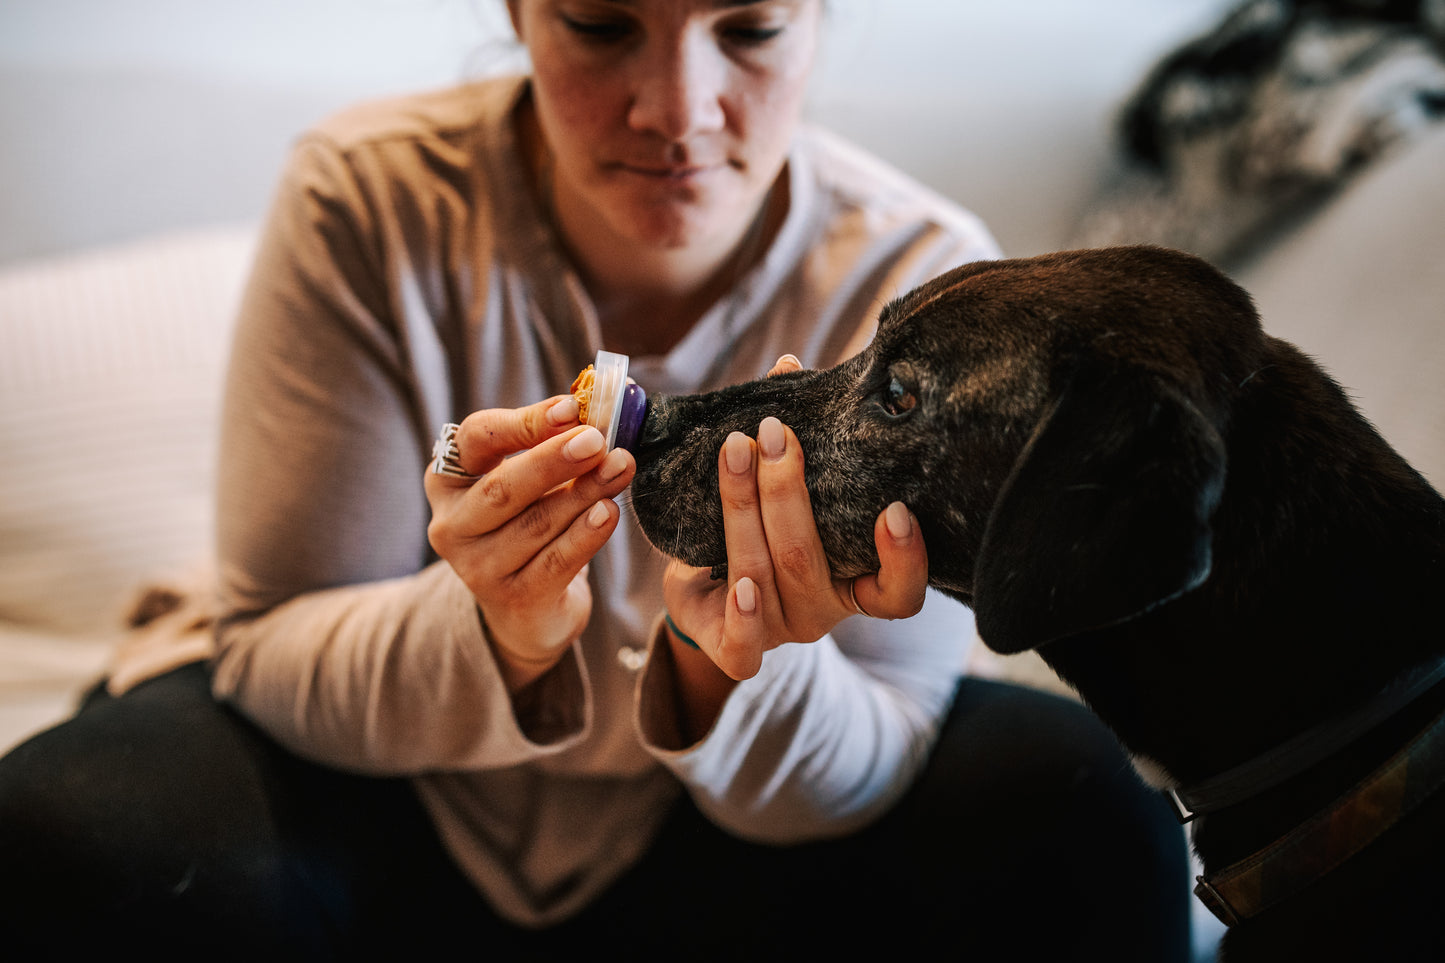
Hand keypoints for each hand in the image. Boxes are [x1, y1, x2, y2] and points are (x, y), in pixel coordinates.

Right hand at [425, 395, 634, 688]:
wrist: (526, 606)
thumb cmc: (529, 523)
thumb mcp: (530, 481)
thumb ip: (552, 445)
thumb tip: (596, 412)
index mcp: (449, 479)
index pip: (477, 438)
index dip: (524, 422)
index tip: (571, 408)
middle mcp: (452, 523)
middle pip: (502, 486)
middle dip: (553, 460)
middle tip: (597, 441)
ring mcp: (477, 567)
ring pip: (535, 523)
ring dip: (584, 493)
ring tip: (620, 468)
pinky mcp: (512, 599)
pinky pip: (555, 562)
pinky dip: (585, 535)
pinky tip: (609, 512)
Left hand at [663, 356, 927, 680]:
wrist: (703, 592)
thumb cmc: (759, 530)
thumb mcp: (780, 490)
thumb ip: (793, 440)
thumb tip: (789, 366)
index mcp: (852, 581)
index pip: (899, 592)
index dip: (904, 559)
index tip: (895, 509)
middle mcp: (823, 611)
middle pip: (810, 558)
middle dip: (787, 490)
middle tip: (774, 432)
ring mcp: (780, 632)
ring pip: (764, 574)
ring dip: (744, 507)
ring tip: (735, 450)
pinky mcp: (736, 651)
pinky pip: (743, 644)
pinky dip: (741, 613)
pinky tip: (736, 581)